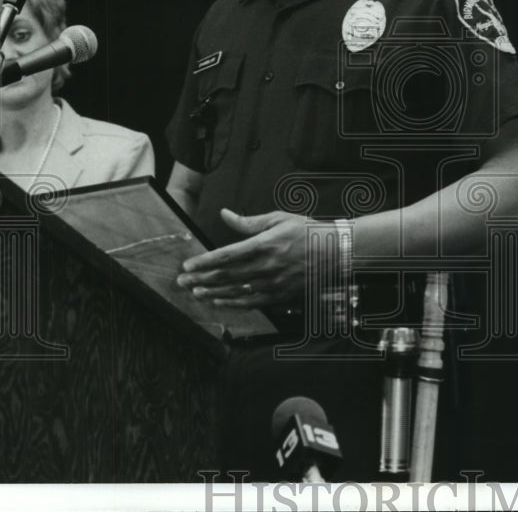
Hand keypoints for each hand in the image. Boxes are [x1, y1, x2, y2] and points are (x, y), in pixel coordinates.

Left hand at [176, 209, 319, 306]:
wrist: (335, 251)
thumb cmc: (307, 231)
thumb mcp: (279, 219)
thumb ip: (249, 221)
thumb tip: (225, 214)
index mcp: (264, 244)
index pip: (227, 255)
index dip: (204, 262)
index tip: (188, 266)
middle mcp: (266, 266)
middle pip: (227, 275)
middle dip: (201, 279)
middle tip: (182, 282)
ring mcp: (273, 283)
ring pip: (236, 291)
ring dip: (212, 293)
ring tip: (195, 293)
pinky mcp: (280, 294)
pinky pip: (252, 302)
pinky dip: (232, 303)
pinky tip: (218, 302)